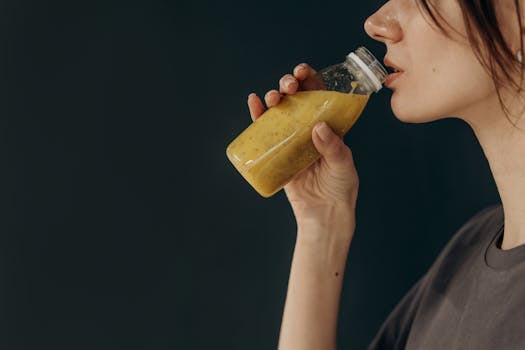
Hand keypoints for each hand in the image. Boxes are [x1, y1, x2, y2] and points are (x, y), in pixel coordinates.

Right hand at [247, 63, 359, 224]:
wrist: (323, 213)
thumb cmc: (340, 188)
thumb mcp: (343, 164)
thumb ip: (332, 147)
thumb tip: (317, 127)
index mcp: (328, 125)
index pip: (319, 95)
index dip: (310, 79)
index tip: (303, 72)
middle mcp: (309, 128)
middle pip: (297, 99)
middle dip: (290, 85)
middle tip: (288, 85)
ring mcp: (292, 139)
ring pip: (280, 111)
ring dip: (274, 97)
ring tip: (272, 97)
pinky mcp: (277, 152)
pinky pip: (265, 131)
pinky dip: (258, 115)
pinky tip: (254, 103)